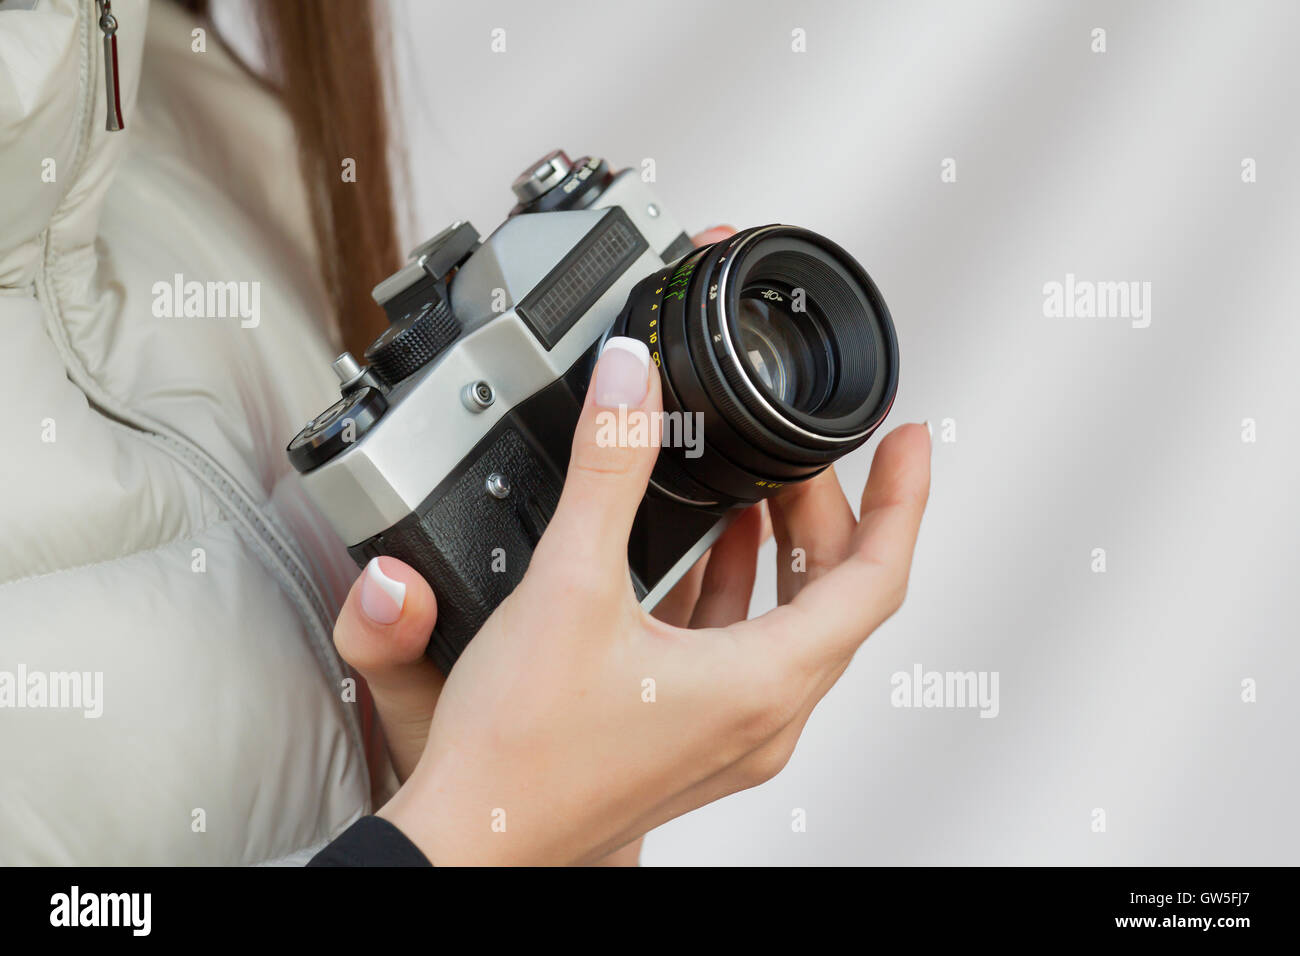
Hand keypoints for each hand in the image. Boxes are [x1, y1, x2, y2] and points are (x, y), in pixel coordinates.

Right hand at [372, 325, 929, 864]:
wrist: (472, 843)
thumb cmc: (521, 755)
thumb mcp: (569, 586)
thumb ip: (608, 469)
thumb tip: (631, 382)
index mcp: (763, 685)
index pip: (877, 578)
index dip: (901, 499)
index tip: (907, 442)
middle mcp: (762, 718)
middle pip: (836, 598)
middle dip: (828, 513)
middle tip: (806, 454)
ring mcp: (729, 735)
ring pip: (791, 627)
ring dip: (783, 553)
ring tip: (765, 489)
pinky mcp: (690, 737)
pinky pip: (743, 652)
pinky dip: (738, 592)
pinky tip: (704, 553)